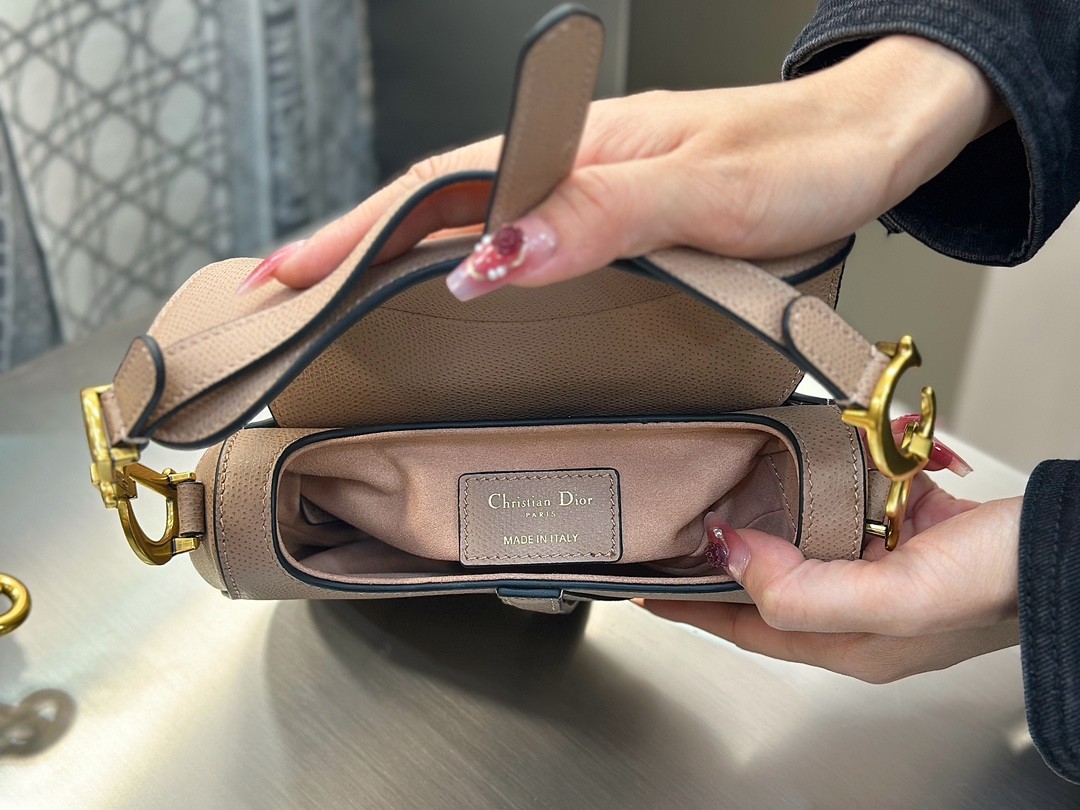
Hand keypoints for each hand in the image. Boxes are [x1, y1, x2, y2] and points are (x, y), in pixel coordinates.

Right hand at [239, 35, 1004, 296]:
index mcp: (583, 144)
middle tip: (283, 290)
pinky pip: (522, 233)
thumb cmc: (810, 160)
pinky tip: (457, 286)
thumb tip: (496, 255)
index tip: (290, 274)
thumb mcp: (710, 192)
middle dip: (352, 242)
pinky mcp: (621, 212)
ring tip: (338, 292)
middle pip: (440, 198)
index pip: (443, 186)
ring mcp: (597, 184)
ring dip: (399, 252)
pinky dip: (468, 260)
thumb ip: (605, 216)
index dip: (358, 232)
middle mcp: (579, 160)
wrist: (878, 141)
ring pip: (475, 215)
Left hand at [641, 446, 1020, 683]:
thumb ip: (805, 590)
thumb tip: (732, 555)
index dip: (689, 605)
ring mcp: (882, 568)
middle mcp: (858, 610)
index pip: (743, 625)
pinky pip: (851, 502)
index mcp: (847, 641)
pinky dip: (833, 478)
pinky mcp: (906, 529)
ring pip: (804, 537)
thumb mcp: (895, 598)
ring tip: (729, 481)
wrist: (1072, 546)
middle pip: (766, 583)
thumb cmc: (1000, 583)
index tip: (641, 581)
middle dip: (722, 555)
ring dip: (773, 509)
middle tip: (676, 521)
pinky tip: (824, 455)